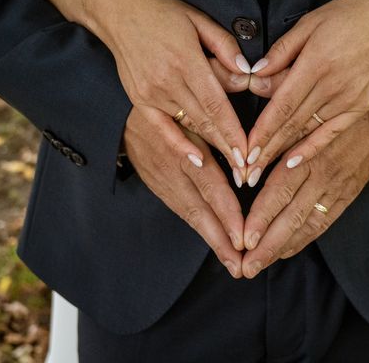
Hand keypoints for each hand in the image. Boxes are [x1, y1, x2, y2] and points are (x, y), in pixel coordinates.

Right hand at [18, 0, 249, 180]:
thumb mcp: (198, 19)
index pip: (216, 103)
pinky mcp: (140, 101)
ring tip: (232, 176)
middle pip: (205, 122)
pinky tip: (196, 162)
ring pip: (189, 128)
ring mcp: (151, 95)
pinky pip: (163, 129)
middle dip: (229, 149)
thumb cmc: (161, 12)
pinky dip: (179, 147)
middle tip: (249, 173)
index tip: (251, 151)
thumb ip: (224, 46)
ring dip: (212, 153)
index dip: (234, 130)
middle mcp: (167, 82)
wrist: (116, 12)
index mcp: (184, 60)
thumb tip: (247, 72)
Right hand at [123, 104, 245, 276]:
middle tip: (240, 265)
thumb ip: (217, 125)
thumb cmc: (169, 102)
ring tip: (233, 264)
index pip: (209, 183)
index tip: (242, 236)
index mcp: (182, 146)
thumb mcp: (191, 108)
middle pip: (199, 208)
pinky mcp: (159, 187)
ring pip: (191, 214)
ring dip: (213, 240)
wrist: (121, 113)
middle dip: (221, 238)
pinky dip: (201, 228)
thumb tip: (247, 149)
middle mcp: (173, 169)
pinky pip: (182, 210)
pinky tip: (218, 244)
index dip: (226, 210)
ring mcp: (163, 181)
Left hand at [241, 104, 368, 277]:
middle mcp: (320, 174)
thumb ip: (277, 129)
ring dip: (281, 247)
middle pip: (290, 215)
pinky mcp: (346, 196)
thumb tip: (247, 135)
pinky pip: (323, 223)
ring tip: (259, 265)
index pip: (279, 189)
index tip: (244, 237)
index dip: (260, 215)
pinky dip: (303, 239)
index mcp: (306, 152)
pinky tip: (284, 251)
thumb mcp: (306, 112)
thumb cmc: (334, 111)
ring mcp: (335, 188)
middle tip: (246, 267)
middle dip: (266, 244)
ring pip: (305, 224)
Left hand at [244, 0, 368, 184]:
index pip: (282, 105)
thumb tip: (254, 75)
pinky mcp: (359, 107)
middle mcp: (332, 86)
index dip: (262, 130)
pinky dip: (311, 149)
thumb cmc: (348, 15)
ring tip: (260, 172)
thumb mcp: (309, 23)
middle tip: (245, 172)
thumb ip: (281, 52)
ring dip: (282, 153)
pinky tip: (293, 163)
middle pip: (291, 124)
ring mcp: (348, 99)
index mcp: (316, 63)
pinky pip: (330, 133)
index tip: (245, 150)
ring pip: (307, 131)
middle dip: (266, 150)